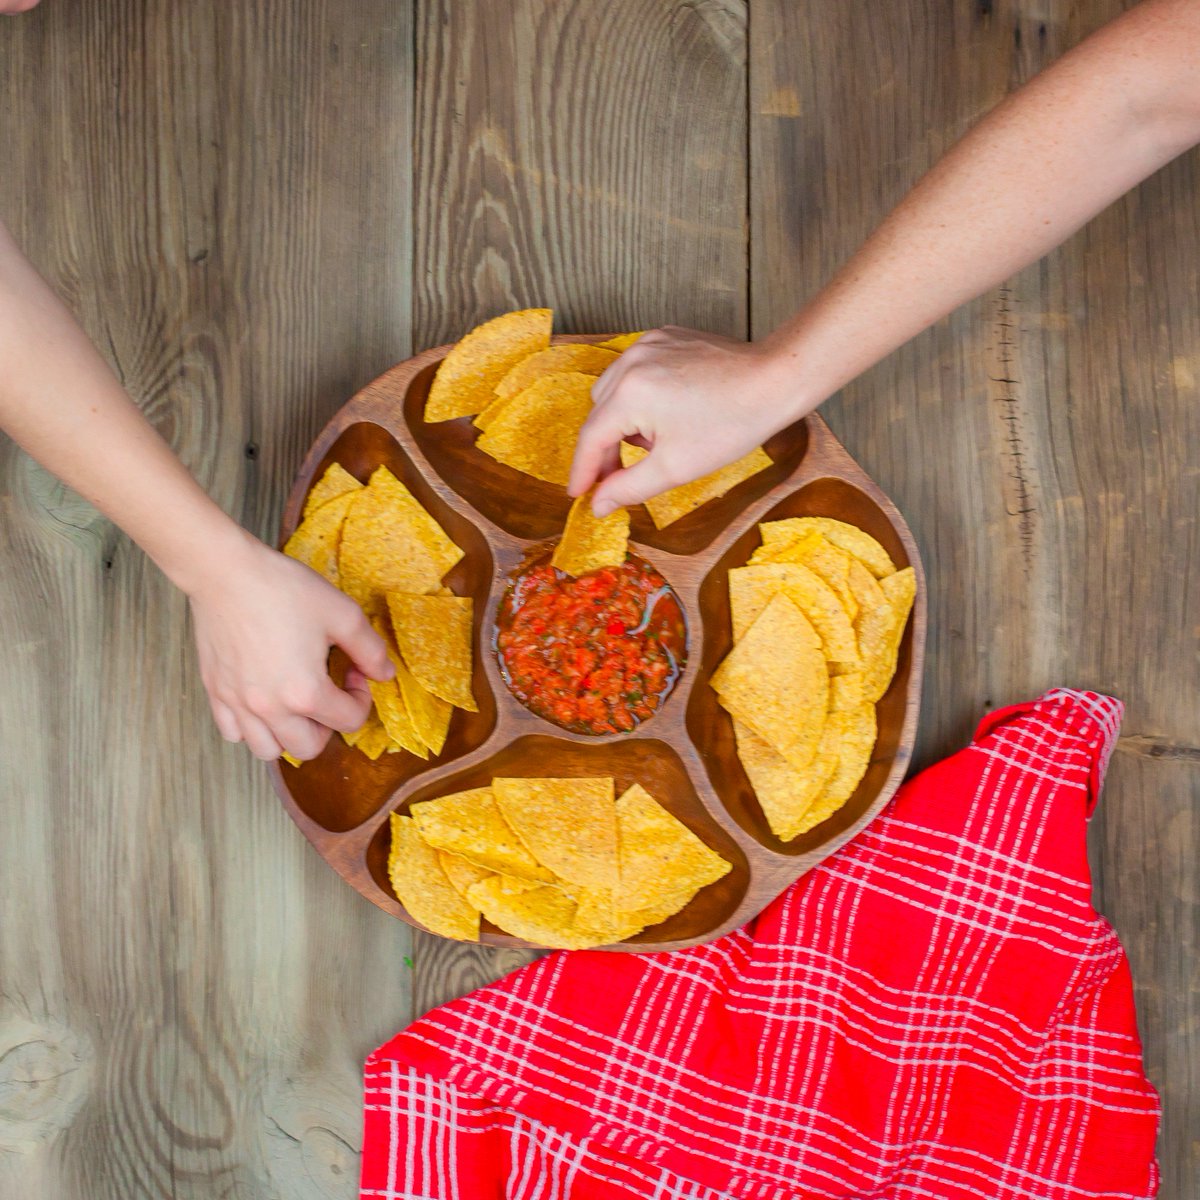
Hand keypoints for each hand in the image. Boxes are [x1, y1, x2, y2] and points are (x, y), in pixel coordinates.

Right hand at [186, 532, 393, 760]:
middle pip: (308, 748)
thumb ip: (370, 649)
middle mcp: (270, 709)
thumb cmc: (284, 590)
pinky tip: (262, 701)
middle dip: (328, 726)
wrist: (225, 573)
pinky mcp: (214, 692)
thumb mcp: (342, 614)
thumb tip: (385, 675)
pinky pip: (233, 733)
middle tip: (329, 695)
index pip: (349, 721)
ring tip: (295, 705)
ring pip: (267, 749)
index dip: (362, 698)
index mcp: (305, 693)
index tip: (355, 672)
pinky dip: (251, 728)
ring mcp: (237, 704)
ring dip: (289, 735)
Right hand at [569, 327, 808, 515]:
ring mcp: (647, 344)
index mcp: (629, 393)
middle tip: (621, 477)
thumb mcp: (675, 467)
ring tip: (657, 441)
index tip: (578, 494)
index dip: (582, 471)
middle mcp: (631, 361)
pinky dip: (640, 396)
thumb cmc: (731, 422)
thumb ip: (628, 488)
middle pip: (599, 413)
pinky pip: (635, 371)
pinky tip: (669, 413)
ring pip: (614, 391)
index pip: (590, 438)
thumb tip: (598, 504)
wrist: (774, 380)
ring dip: (624, 421)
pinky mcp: (664, 337)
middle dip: (607, 448)